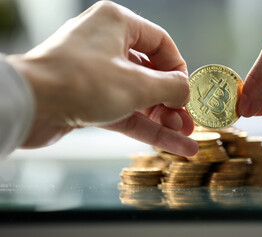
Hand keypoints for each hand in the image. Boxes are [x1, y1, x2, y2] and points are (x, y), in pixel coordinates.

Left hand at [6, 1, 197, 155]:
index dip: (178, 69)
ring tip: (186, 139)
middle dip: (173, 102)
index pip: (161, 43)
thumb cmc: (80, 82)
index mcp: (118, 24)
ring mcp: (96, 74)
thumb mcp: (137, 84)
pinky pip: (126, 111)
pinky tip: (172, 145)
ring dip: (163, 119)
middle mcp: (107, 45)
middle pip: (151, 74)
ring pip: (139, 97)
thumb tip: (186, 91)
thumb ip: (171, 87)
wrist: (29, 106)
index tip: (187, 93)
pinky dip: (147, 128)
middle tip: (189, 122)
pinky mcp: (88, 99)